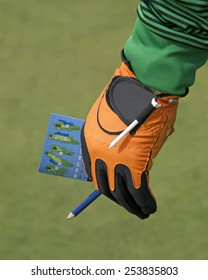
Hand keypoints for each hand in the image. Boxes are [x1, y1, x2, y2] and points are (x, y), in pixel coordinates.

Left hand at [81, 62, 178, 218]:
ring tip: (141, 214)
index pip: (93, 174)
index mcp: (89, 142)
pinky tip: (149, 209)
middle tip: (128, 207)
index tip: (114, 193)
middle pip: (105, 187)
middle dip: (118, 200)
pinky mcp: (134, 163)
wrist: (143, 83)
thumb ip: (116, 144)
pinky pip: (139, 191)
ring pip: (121, 194)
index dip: (104, 187)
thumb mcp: (115, 121)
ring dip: (132, 207)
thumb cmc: (131, 98)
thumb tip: (128, 164)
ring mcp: (114, 160)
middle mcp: (97, 154)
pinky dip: (144, 203)